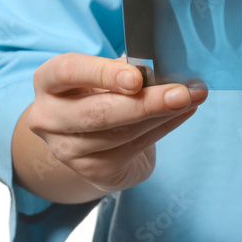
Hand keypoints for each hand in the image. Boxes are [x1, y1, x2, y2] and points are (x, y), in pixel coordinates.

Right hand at [23, 52, 206, 195]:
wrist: (86, 139)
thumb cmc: (98, 93)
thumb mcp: (104, 75)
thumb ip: (126, 70)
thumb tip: (163, 71)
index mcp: (49, 82)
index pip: (69, 72)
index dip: (104, 74)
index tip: (138, 77)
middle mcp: (49, 117)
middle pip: (98, 113)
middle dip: (147, 103)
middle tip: (183, 93)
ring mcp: (67, 150)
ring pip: (121, 133)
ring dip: (163, 115)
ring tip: (191, 99)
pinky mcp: (92, 170)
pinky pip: (134, 148)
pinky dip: (164, 128)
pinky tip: (182, 114)